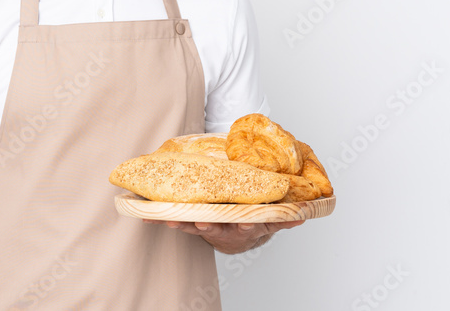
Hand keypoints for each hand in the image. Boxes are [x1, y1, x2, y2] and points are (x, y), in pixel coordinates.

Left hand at [142, 219, 304, 253]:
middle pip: (216, 226)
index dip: (244, 225)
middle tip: (202, 222)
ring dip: (179, 222)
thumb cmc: (251, 220)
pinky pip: (175, 221)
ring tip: (167, 219)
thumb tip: (302, 215)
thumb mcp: (268, 221)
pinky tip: (147, 218)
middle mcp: (224, 227)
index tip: (242, 223)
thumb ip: (282, 218)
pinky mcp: (190, 222)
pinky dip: (160, 219)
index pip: (246, 225)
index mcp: (243, 225)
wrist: (234, 234)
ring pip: (192, 224)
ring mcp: (206, 225)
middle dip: (208, 224)